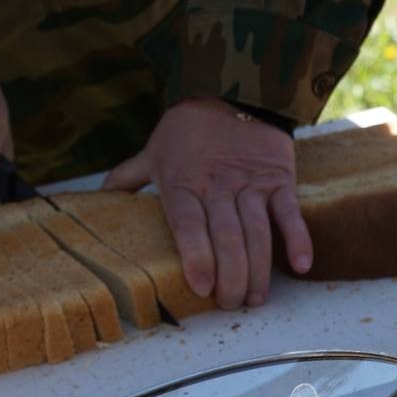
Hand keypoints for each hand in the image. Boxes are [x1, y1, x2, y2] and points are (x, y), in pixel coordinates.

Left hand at [104, 98, 311, 308]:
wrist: (232, 90)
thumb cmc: (186, 130)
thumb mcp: (153, 152)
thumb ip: (127, 179)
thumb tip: (95, 199)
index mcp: (182, 182)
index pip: (188, 224)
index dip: (196, 256)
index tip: (202, 287)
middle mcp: (216, 184)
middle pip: (226, 236)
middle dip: (230, 276)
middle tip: (229, 305)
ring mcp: (250, 182)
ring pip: (257, 231)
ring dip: (258, 269)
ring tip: (255, 299)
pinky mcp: (278, 178)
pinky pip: (289, 211)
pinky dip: (298, 238)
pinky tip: (301, 266)